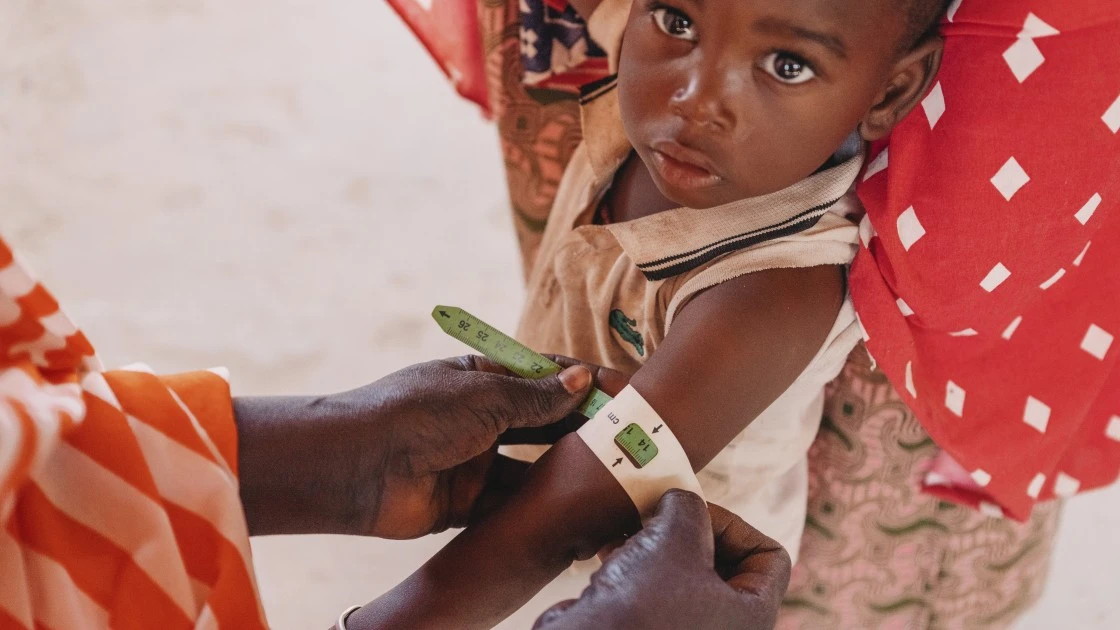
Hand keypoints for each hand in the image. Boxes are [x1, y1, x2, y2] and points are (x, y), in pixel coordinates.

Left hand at [236, 355, 625, 538]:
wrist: (358, 467)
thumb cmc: (415, 414)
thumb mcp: (484, 397)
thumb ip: (537, 396)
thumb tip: (583, 377)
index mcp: (483, 379)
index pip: (543, 378)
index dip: (582, 383)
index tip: (621, 392)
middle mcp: (482, 418)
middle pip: (544, 422)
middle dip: (581, 427)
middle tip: (625, 434)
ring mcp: (476, 460)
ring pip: (532, 464)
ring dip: (564, 467)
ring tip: (607, 470)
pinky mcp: (469, 501)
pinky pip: (511, 502)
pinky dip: (538, 503)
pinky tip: (571, 504)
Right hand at [532, 490, 791, 629]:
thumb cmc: (643, 603)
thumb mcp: (675, 535)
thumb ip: (689, 506)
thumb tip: (680, 502)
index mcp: (751, 617)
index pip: (769, 556)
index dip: (733, 523)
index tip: (694, 514)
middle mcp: (725, 628)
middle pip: (723, 562)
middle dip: (686, 530)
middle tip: (656, 517)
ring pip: (684, 573)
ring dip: (655, 544)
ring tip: (627, 532)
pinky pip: (657, 592)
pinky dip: (638, 568)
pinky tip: (611, 553)